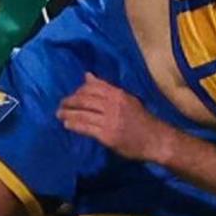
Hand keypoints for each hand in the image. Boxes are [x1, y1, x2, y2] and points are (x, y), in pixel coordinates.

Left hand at [58, 76, 173, 166]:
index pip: (92, 87)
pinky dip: (74, 124)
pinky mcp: (106, 135)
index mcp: (118, 94)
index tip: (73, 95)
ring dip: (68, 113)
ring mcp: (109, 120)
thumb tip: (87, 75)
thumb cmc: (141, 119)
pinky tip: (67, 124)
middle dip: (70, 101)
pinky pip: (86, 128)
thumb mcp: (127, 99)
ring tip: (59, 114)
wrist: (155, 139)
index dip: (79, 90)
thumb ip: (106, 88)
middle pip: (84, 99)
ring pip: (82, 113)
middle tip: (61, 104)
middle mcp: (113, 105)